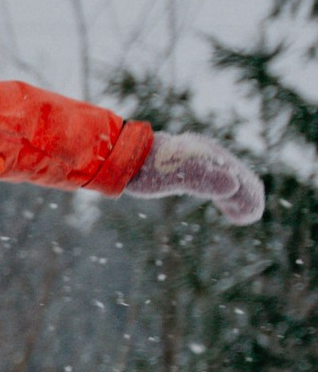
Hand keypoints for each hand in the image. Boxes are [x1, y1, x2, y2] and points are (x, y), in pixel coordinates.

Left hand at [129, 133, 263, 224]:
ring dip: (238, 196)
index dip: (249, 197)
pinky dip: (226, 193)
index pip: (240, 177)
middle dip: (248, 196)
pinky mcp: (188, 167)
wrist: (122, 156)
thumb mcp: (175, 175)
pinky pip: (216, 179)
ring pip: (228, 178)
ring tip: (241, 215)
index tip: (250, 215)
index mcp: (210, 156)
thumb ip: (202, 179)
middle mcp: (207, 156)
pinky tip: (225, 203)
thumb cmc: (148, 167)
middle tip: (249, 216)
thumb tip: (233, 185)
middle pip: (238, 176)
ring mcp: (198, 161)